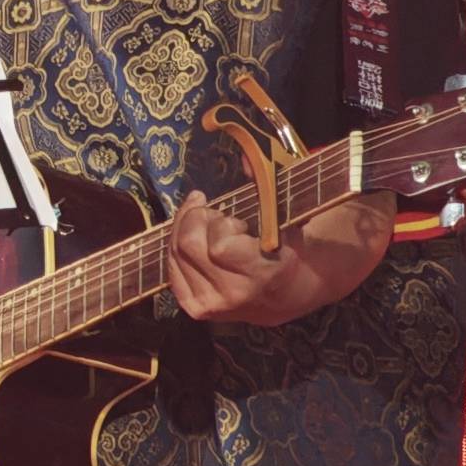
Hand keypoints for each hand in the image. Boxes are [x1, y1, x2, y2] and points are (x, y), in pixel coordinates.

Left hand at [167, 188, 392, 325]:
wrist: (293, 294)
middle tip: (214, 212)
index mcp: (264, 275)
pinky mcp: (196, 308)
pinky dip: (177, 248)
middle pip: (189, 245)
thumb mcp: (291, 220)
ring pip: (175, 255)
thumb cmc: (291, 249)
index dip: (222, 224)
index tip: (235, 217)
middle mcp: (234, 295)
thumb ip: (272, 190)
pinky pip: (172, 270)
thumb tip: (248, 156)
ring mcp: (212, 306)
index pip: (219, 245)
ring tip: (208, 225)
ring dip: (187, 230)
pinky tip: (194, 238)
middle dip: (198, 219)